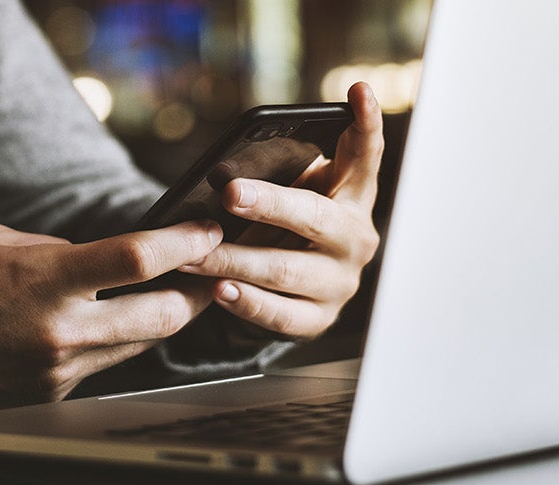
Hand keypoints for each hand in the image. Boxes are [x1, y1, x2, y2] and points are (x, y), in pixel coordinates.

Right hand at [0, 220, 221, 461]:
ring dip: (164, 316)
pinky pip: (104, 362)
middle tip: (213, 265)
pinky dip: (117, 339)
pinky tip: (114, 320)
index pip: (138, 259)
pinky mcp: (52, 395)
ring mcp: (59, 371)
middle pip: (163, 315)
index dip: (185, 241)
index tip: (207, 226)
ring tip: (178, 289)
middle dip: (198, 288)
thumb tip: (96, 254)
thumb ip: (54, 249)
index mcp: (42, 283)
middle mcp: (59, 333)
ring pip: (141, 344)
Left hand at [179, 82, 384, 340]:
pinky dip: (248, 304)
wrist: (291, 286)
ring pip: (286, 271)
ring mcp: (341, 282)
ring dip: (234, 261)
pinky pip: (282, 315)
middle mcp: (355, 237)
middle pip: (315, 218)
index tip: (357, 91)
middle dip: (270, 205)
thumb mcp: (287, 190)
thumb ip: (271, 174)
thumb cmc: (284, 222)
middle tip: (230, 194)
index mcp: (352, 194)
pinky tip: (220, 291)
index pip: (364, 154)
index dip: (365, 124)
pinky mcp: (319, 319)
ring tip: (193, 253)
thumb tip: (222, 176)